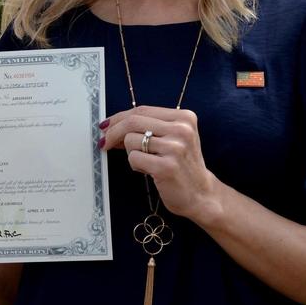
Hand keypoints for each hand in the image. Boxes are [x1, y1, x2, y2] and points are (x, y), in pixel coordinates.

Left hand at [101, 105, 219, 220]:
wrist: (201, 194)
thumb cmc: (182, 165)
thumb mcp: (174, 138)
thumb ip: (149, 126)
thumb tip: (113, 124)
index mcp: (184, 117)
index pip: (142, 110)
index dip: (119, 117)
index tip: (106, 125)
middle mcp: (182, 130)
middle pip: (133, 121)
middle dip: (113, 132)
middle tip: (104, 142)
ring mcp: (175, 148)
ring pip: (131, 140)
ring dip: (131, 153)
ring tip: (146, 162)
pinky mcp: (166, 167)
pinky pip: (133, 158)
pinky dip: (135, 165)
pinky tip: (148, 170)